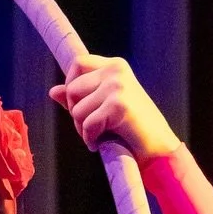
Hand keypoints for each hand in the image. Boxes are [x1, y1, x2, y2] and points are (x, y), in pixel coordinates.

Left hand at [49, 53, 180, 164]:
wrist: (159, 150)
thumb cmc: (131, 130)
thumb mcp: (103, 108)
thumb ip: (80, 98)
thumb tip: (53, 91)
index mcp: (115, 66)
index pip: (78, 63)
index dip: (70, 85)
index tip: (79, 106)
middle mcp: (117, 71)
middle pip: (72, 89)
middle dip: (75, 114)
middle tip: (92, 128)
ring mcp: (118, 86)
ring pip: (77, 110)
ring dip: (83, 129)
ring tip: (101, 135)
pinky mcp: (119, 105)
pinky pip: (87, 125)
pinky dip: (90, 140)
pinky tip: (101, 144)